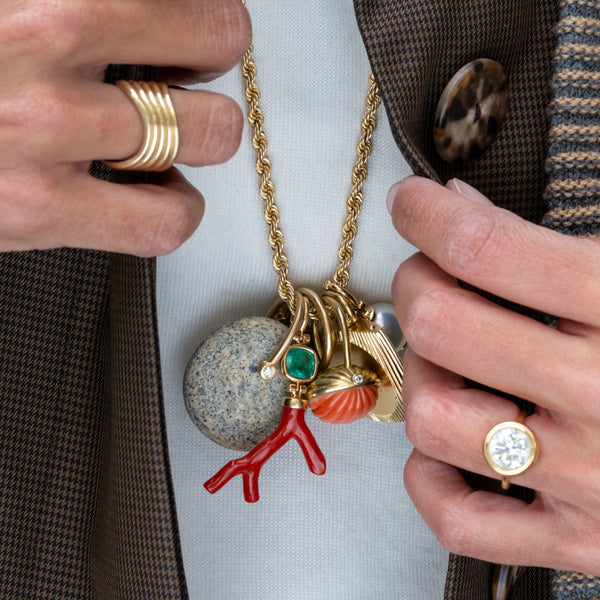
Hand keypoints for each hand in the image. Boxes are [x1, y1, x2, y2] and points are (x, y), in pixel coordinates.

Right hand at [0, 0, 250, 254]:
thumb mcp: (8, 9)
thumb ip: (74, 6)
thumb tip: (144, 19)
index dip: (201, 7)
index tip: (190, 22)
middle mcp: (45, 40)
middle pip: (218, 38)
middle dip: (213, 59)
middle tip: (188, 72)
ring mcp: (47, 128)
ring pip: (211, 132)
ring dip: (206, 137)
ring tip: (176, 140)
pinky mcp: (41, 208)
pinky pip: (163, 220)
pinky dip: (177, 211)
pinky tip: (154, 193)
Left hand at [388, 175, 599, 572]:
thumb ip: (549, 244)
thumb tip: (458, 208)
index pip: (483, 248)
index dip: (425, 214)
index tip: (411, 203)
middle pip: (439, 325)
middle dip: (416, 286)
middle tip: (430, 278)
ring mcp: (589, 478)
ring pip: (433, 417)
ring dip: (423, 377)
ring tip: (451, 363)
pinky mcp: (577, 538)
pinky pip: (458, 519)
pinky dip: (431, 478)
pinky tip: (453, 446)